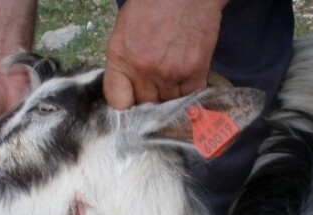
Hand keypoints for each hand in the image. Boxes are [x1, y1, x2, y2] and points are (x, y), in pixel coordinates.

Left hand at [104, 0, 226, 108]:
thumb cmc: (153, 3)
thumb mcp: (124, 30)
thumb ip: (123, 62)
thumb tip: (128, 89)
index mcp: (120, 57)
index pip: (117, 102)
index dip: (125, 107)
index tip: (131, 106)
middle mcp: (143, 69)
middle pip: (144, 105)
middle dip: (148, 100)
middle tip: (154, 91)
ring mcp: (170, 72)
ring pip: (168, 104)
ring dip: (169, 99)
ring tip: (171, 83)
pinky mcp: (195, 71)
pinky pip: (190, 96)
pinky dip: (189, 94)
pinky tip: (186, 81)